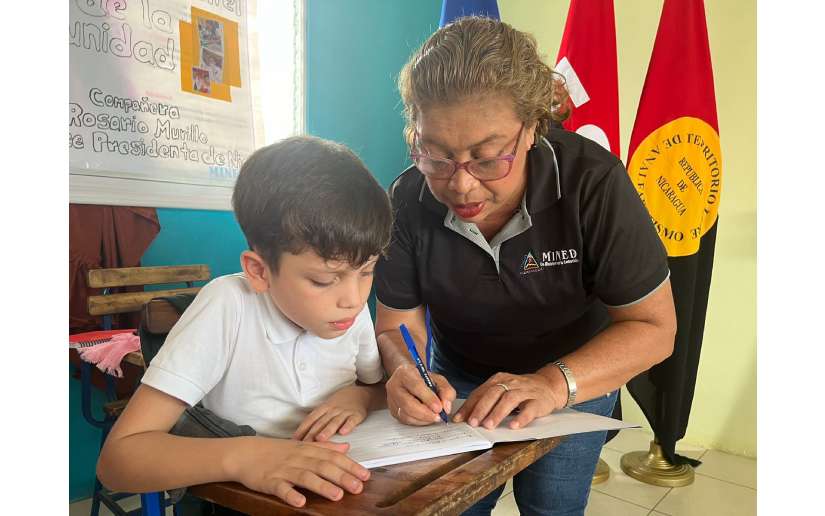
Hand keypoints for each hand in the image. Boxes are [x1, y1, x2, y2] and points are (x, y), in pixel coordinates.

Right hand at [230, 436, 369, 507]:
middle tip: (358, 487)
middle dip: (342, 477)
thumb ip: (325, 447)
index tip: (365, 475)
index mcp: (308, 450)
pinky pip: (281, 488)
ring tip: (337, 496)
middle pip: (323, 467)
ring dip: (322, 486)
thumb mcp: (302, 446)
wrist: (245, 453)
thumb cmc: (277, 451)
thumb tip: (347, 447)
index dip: (350, 466)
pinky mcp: (270, 481)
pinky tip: (300, 501)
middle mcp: (299, 459)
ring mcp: (284, 470)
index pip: (333, 457)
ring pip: (306, 477)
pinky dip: (291, 494)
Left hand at [293, 385, 370, 441]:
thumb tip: (301, 435)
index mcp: (323, 408)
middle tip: (304, 443)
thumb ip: (316, 421)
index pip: (311, 419)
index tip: (295, 439)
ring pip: (334, 421)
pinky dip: (348, 426)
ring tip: (321, 439)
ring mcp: (344, 412)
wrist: (359, 394)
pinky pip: (352, 421)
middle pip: (321, 422)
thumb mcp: (326, 408)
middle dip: (312, 433)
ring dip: (327, 430)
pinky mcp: (356, 415)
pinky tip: (343, 432)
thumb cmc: (340, 404)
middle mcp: (332, 410)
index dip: (302, 429)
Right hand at [386, 363, 455, 425]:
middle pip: (408, 403)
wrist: (409, 379)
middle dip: (426, 413)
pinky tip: (426, 418)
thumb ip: (446, 391)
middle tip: (438, 416)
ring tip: (434, 417)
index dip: (428, 398)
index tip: (439, 408)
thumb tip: (446, 407)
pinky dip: (418, 422)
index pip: (415, 386)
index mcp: (405, 372)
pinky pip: (405, 420)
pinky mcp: (392, 410)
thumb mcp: (438, 379)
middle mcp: (394, 385)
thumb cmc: (423, 378)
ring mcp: (391, 398)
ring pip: (406, 414)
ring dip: (423, 419)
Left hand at [453, 372, 564, 429]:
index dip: (469, 405)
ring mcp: (525, 391)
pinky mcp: (538, 401)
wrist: (549, 385)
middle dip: (481, 408)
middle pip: (493, 394)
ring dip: (497, 413)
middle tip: (472, 422)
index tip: (459, 418)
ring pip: (509, 400)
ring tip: (488, 425)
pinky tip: (513, 426)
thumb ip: (487, 399)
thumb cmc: (521, 390)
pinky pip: (529, 410)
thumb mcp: (503, 389)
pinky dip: (521, 418)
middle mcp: (511, 382)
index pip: (480, 392)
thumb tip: (466, 416)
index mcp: (499, 379)